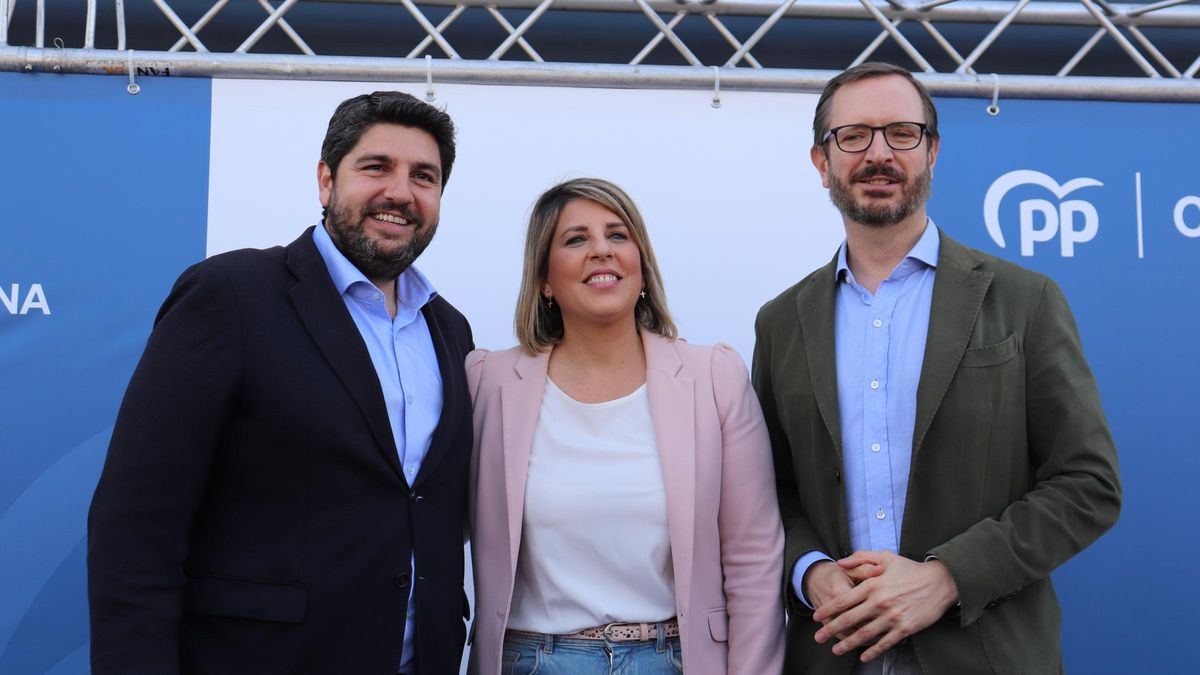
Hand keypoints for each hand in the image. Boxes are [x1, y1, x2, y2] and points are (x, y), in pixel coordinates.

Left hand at [811, 552, 957, 662]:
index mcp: (872, 585)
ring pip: (864, 634)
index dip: (827, 610)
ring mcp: (891, 617)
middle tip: (818, 637)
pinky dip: (873, 651)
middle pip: (849, 619)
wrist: (939, 582)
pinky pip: (885, 643)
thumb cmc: (910, 569)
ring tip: (835, 649)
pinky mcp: (904, 628)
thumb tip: (840, 563)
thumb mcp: (884, 557)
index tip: (817, 617)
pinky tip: (863, 656)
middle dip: (830, 629)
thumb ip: (860, 558)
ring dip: (847, 644)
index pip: (843, 600)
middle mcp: (879, 602)